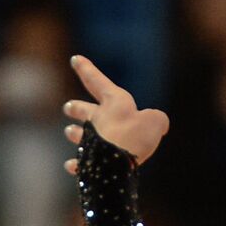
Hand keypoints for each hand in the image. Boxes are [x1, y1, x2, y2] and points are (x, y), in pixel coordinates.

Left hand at [61, 54, 169, 172]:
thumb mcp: (155, 121)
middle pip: (82, 109)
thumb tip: (158, 123)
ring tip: (70, 132)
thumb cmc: (135, 136)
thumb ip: (156, 119)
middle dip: (75, 107)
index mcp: (113, 104)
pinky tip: (72, 166)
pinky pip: (79, 162)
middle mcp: (98, 120)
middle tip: (68, 107)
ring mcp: (90, 140)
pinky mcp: (88, 160)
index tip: (74, 59)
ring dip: (74, 133)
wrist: (117, 161)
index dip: (86, 69)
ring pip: (77, 134)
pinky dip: (76, 164)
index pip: (97, 81)